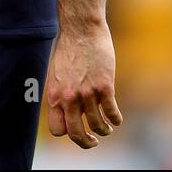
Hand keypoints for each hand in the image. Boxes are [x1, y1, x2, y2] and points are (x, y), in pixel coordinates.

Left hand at [46, 19, 122, 147]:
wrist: (81, 29)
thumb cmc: (70, 48)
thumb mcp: (57, 73)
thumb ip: (62, 92)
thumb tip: (70, 109)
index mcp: (55, 95)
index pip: (57, 129)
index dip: (67, 132)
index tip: (76, 128)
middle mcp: (69, 97)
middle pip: (76, 134)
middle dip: (86, 143)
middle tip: (93, 142)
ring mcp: (87, 93)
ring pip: (97, 126)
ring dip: (104, 130)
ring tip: (107, 128)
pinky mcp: (104, 87)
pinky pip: (112, 113)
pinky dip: (116, 119)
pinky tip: (117, 118)